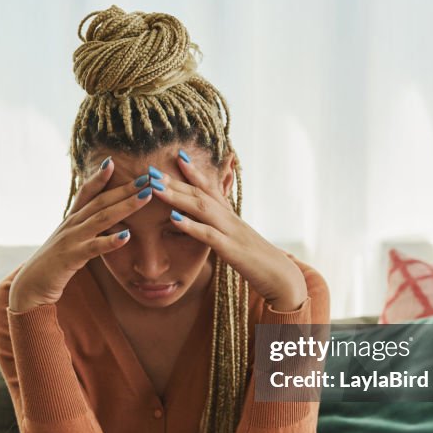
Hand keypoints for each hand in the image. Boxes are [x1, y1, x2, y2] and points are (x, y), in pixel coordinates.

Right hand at [8, 157, 151, 311]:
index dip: (99, 177)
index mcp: (71, 220)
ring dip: (125, 206)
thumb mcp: (69, 243)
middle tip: (147, 177)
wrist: (30, 286)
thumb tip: (107, 224)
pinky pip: (94, 247)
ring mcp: (71, 239)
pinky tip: (127, 236)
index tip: (113, 162)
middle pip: (101, 201)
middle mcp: (71, 224)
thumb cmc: (53, 265)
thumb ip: (85, 231)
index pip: (86, 193)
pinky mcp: (71, 257)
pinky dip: (111, 241)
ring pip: (101, 218)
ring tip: (145, 196)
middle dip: (124, 188)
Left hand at [150, 151, 308, 311]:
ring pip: (201, 208)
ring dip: (176, 196)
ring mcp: (230, 232)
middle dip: (175, 181)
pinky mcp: (231, 250)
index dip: (194, 172)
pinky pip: (208, 235)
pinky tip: (172, 219)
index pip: (211, 188)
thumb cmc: (257, 261)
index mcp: (230, 216)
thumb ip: (221, 231)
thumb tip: (208, 226)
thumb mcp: (236, 241)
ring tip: (155, 187)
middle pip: (199, 194)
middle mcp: (229, 218)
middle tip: (151, 169)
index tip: (178, 156)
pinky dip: (190, 225)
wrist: (281, 276)